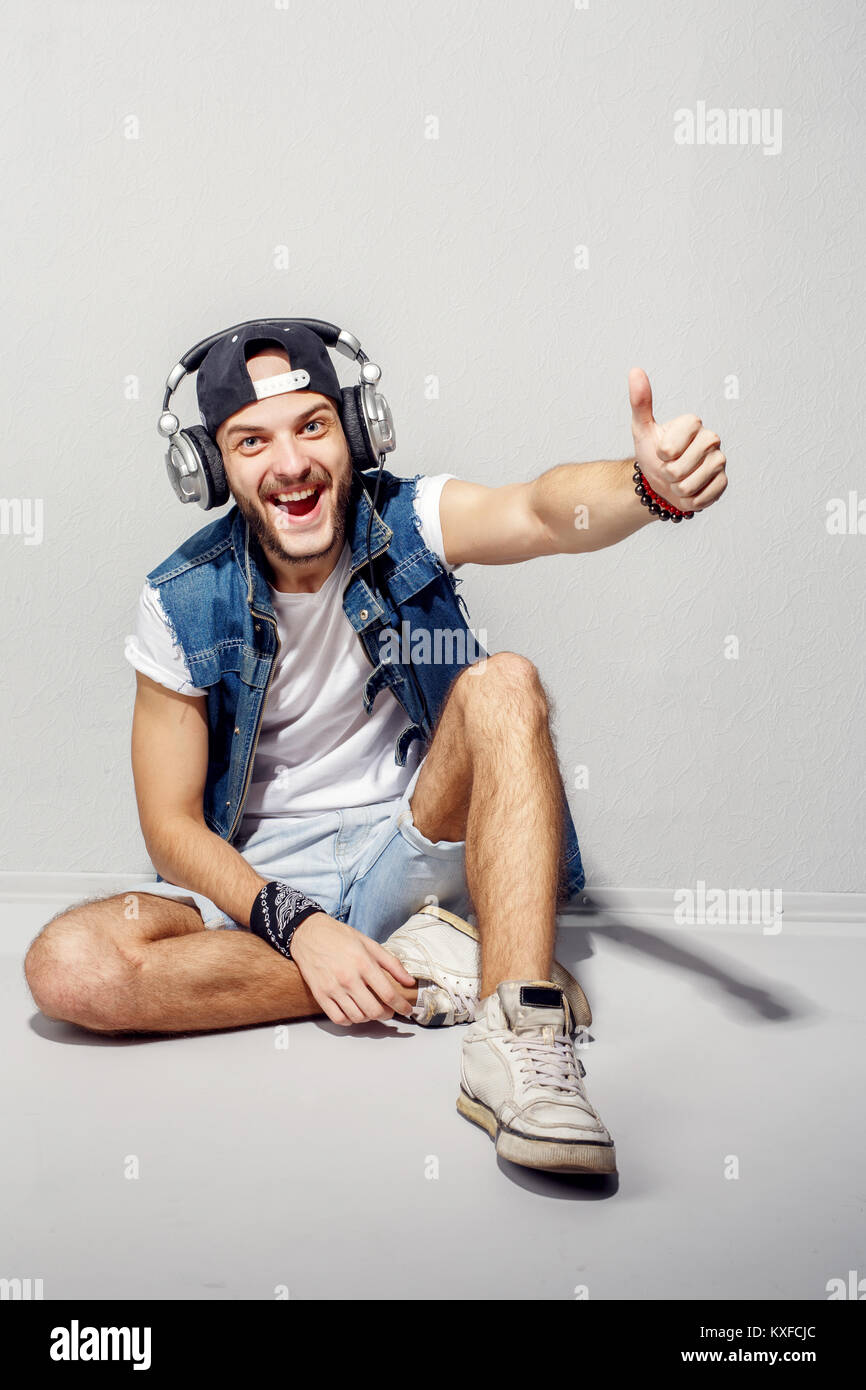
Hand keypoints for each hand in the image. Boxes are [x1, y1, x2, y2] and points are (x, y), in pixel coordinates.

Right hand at [289, 911, 417, 1026]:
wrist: (309, 933)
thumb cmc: (339, 936)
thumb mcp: (369, 944)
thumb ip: (392, 963)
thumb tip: (410, 981)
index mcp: (363, 963)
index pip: (388, 994)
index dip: (401, 1006)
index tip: (407, 1010)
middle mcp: (348, 978)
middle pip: (374, 1010)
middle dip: (386, 1015)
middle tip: (389, 1011)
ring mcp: (333, 988)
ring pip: (357, 1017)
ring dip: (369, 1018)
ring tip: (371, 1010)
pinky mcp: (320, 994)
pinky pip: (338, 1018)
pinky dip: (350, 1020)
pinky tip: (354, 1012)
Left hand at [628, 367, 727, 512]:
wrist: (661, 483)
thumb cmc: (653, 454)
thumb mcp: (642, 430)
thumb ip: (640, 402)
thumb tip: (635, 370)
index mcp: (693, 423)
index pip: (670, 448)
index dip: (662, 455)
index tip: (662, 452)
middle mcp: (711, 438)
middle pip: (680, 468)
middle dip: (668, 474)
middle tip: (669, 469)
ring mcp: (719, 461)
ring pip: (690, 484)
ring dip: (677, 488)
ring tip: (678, 480)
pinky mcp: (723, 483)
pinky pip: (703, 497)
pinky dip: (690, 500)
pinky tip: (689, 491)